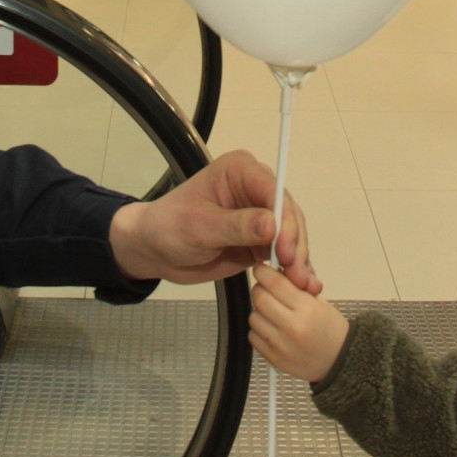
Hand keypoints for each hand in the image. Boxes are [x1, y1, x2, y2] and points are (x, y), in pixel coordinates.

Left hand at [108, 150, 318, 291]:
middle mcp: (254, 188)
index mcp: (239, 171)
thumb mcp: (199, 227)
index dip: (285, 221)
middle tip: (297, 274)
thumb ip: (236, 226)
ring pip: (291, 235)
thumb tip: (272, 225)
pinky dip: (291, 268)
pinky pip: (283, 252)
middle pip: (288, 214)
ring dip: (298, 260)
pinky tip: (300, 285)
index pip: (273, 191)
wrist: (154, 249)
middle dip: (295, 245)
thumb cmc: (167, 227)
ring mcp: (260, 214)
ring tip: (302, 285)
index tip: (286, 251)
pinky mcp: (260, 239)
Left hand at [249, 265, 349, 383]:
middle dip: (260, 290)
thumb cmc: (331, 329)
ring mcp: (281, 345)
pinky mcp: (273, 358)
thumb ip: (294, 288)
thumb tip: (271, 274)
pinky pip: (253, 336)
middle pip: (260, 298)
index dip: (263, 272)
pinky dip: (259, 330)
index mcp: (306, 308)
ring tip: (273, 314)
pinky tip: (272, 330)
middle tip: (266, 290)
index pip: (275, 283)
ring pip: (254, 317)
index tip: (261, 270)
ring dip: (260, 311)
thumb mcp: (318, 302)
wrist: (339, 360)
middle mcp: (292, 326)